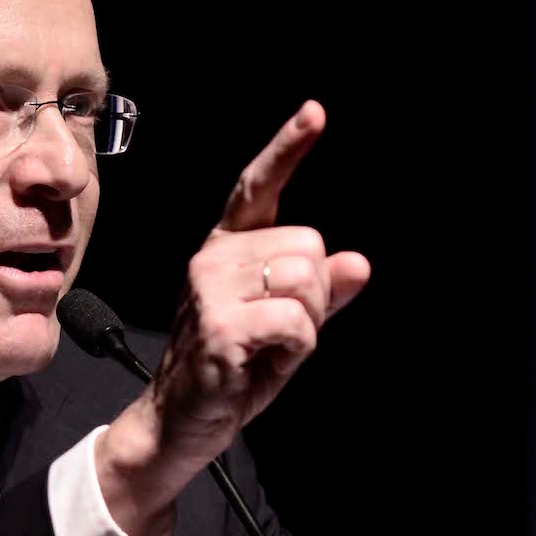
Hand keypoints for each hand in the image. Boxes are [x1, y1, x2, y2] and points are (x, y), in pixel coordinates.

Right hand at [95, 100, 370, 535]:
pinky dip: (296, 349)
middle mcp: (212, 256)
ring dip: (306, 325)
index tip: (315, 113)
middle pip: (309, 245)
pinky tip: (262, 364)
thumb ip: (320, 293)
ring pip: (306, 281)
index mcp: (227, 247)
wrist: (179, 422)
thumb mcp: (284, 326)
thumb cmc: (230, 370)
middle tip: (278, 334)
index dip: (287, 149)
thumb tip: (356, 264)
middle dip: (315, 296)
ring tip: (269, 349)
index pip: (258, 188)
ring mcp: (209, 287)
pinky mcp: (218, 324)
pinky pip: (296, 322)